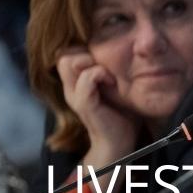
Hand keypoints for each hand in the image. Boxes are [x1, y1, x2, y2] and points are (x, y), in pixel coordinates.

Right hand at [56, 47, 138, 163]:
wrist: (119, 143)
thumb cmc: (122, 115)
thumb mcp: (116, 89)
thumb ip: (111, 73)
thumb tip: (128, 50)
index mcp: (76, 84)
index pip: (67, 53)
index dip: (83, 50)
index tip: (104, 60)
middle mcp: (71, 88)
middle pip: (63, 54)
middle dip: (84, 52)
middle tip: (104, 65)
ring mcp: (75, 95)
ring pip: (69, 61)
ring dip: (92, 62)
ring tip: (109, 75)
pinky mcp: (84, 103)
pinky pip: (86, 78)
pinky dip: (100, 74)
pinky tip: (113, 83)